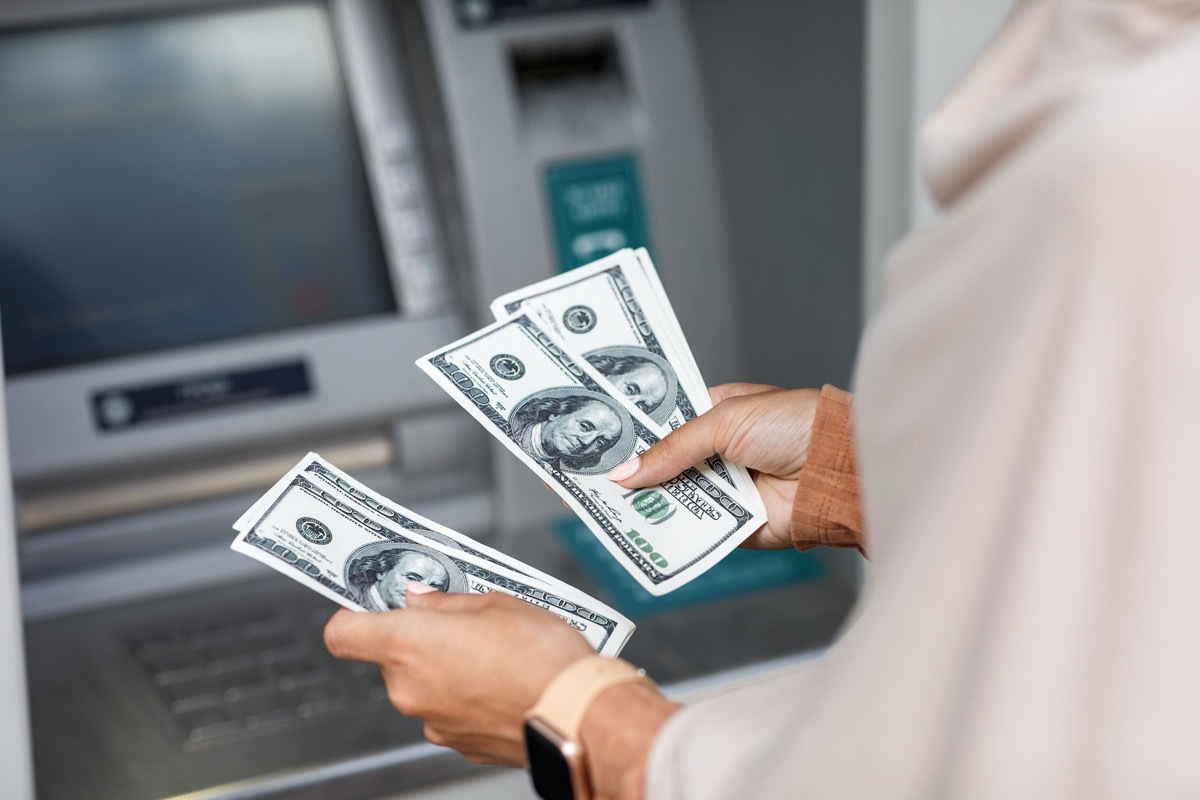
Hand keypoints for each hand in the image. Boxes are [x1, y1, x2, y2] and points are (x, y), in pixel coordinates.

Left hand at [324, 588, 592, 764]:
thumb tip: (421, 599)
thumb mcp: (496, 602)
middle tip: (461, 623)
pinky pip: (448, 710)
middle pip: (390, 658)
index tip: (369, 604)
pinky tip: (501, 682)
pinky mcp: (457, 744)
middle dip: (420, 639)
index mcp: (408, 644)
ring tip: (493, 654)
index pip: (343, 633)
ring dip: (445, 669)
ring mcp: (432, 721)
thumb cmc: (542, 657)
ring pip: (422, 685)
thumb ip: (446, 601)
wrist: (576, 713)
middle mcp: (409, 687)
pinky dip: (466, 697)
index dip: (353, 616)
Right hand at [610, 383, 820, 549]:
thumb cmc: (795, 426)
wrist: (839, 470)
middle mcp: (717, 452)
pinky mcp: (732, 525)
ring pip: (672, 498)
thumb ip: (671, 448)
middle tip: (582, 477)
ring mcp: (724, 489)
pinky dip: (668, 531)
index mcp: (716, 413)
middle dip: (628, 471)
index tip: (595, 438)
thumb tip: (625, 472)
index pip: (663, 422)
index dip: (630, 431)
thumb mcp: (725, 421)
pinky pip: (693, 530)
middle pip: (661, 464)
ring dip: (641, 502)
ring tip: (596, 506)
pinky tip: (634, 530)